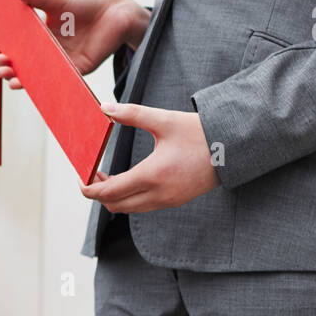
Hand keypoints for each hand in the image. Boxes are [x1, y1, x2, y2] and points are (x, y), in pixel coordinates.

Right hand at [0, 0, 148, 89]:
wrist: (116, 13)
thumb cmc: (87, 5)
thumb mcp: (60, 1)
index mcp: (43, 36)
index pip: (20, 49)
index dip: (7, 54)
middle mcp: (51, 51)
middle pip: (26, 66)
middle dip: (11, 71)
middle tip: (2, 70)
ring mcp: (64, 61)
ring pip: (41, 76)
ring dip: (26, 81)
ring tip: (14, 82)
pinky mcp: (79, 68)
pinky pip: (62, 78)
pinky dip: (50, 81)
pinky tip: (39, 82)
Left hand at [81, 102, 220, 212]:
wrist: (234, 147)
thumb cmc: (199, 132)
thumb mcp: (164, 120)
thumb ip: (132, 114)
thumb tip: (104, 107)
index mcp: (152, 175)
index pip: (109, 193)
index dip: (89, 188)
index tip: (82, 176)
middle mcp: (158, 194)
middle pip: (115, 205)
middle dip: (99, 193)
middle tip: (93, 175)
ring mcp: (168, 201)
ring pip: (129, 208)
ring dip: (114, 196)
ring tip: (107, 176)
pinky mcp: (175, 201)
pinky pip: (144, 206)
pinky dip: (130, 198)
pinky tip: (129, 179)